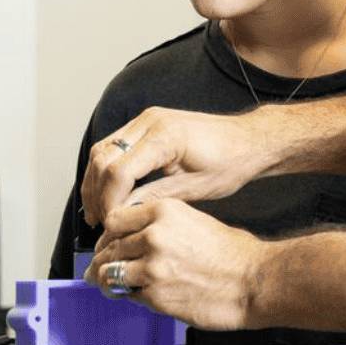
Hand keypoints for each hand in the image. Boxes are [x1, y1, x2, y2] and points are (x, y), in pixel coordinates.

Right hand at [80, 107, 280, 225]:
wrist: (250, 140)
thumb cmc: (231, 162)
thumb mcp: (194, 189)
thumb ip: (154, 198)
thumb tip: (121, 214)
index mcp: (165, 137)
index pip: (119, 171)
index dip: (109, 201)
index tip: (109, 225)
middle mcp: (150, 121)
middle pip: (103, 157)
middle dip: (96, 192)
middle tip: (99, 222)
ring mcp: (147, 119)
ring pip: (103, 149)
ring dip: (95, 180)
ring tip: (99, 211)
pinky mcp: (147, 124)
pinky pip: (115, 145)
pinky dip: (107, 169)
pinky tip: (109, 192)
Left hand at [84, 199, 271, 329]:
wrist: (253, 281)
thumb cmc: (234, 253)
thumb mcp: (195, 220)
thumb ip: (163, 225)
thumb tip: (139, 237)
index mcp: (163, 211)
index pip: (114, 220)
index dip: (106, 235)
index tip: (106, 243)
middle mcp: (153, 235)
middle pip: (108, 247)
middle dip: (101, 260)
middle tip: (97, 268)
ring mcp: (152, 266)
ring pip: (110, 273)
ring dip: (106, 281)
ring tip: (106, 285)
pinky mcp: (155, 294)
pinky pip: (128, 295)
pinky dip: (128, 297)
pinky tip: (134, 296)